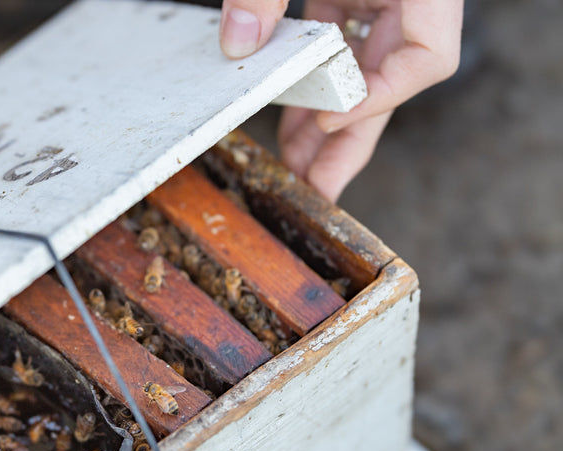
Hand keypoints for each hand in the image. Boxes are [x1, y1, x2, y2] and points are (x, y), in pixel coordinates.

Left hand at [219, 0, 463, 199]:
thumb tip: (238, 41)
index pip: (429, 59)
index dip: (380, 98)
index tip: (328, 120)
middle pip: (392, 82)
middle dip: (348, 141)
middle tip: (314, 191)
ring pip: (361, 71)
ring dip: (325, 119)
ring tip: (293, 167)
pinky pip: (337, 44)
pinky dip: (311, 80)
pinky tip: (288, 114)